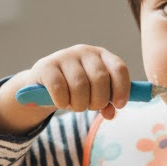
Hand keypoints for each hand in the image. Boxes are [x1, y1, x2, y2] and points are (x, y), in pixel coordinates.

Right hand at [0, 45, 131, 133]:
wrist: (44, 85)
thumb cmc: (75, 89)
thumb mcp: (94, 94)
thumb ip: (106, 103)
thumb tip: (111, 114)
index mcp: (102, 56)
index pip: (118, 68)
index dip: (122, 89)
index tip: (118, 105)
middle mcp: (84, 51)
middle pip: (100, 79)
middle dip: (98, 101)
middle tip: (90, 107)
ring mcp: (65, 56)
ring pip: (80, 85)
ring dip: (80, 104)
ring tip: (76, 106)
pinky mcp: (46, 66)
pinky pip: (59, 89)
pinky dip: (63, 102)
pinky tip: (62, 103)